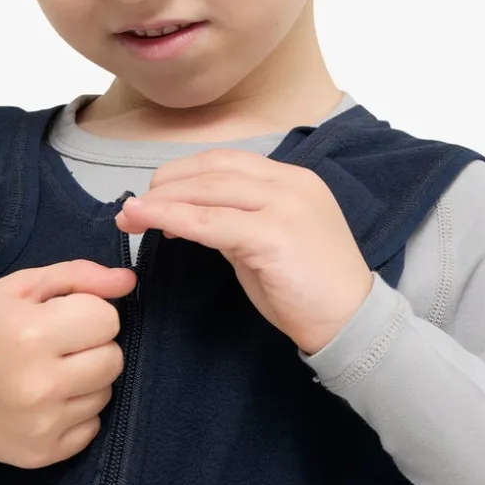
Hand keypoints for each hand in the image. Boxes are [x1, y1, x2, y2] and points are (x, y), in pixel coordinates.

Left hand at [114, 148, 373, 354]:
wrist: (352, 323)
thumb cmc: (310, 290)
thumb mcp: (270, 243)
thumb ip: (236, 223)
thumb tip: (188, 215)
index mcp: (293, 180)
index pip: (227, 162)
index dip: (184, 173)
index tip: (154, 193)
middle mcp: (290, 184)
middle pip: (214, 169)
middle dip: (166, 184)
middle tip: (133, 206)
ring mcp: (285, 206)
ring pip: (209, 190)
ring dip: (163, 200)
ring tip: (131, 214)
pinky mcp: (274, 235)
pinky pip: (212, 222)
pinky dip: (175, 219)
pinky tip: (152, 223)